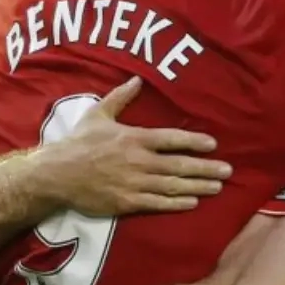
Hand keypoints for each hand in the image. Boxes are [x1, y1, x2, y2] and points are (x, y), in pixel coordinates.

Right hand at [36, 77, 232, 214]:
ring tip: (217, 186)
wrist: (56, 175)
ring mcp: (134, 183)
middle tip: (228, 170)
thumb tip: (137, 80)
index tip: (213, 144)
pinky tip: (193, 202)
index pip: (171, 139)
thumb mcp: (98, 114)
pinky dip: (176, 203)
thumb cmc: (78, 143)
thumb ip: (120, 97)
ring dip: (197, 186)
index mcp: (134, 138)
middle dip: (205, 168)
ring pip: (172, 186)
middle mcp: (138, 161)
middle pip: (179, 165)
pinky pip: (156, 204)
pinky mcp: (126, 202)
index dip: (194, 141)